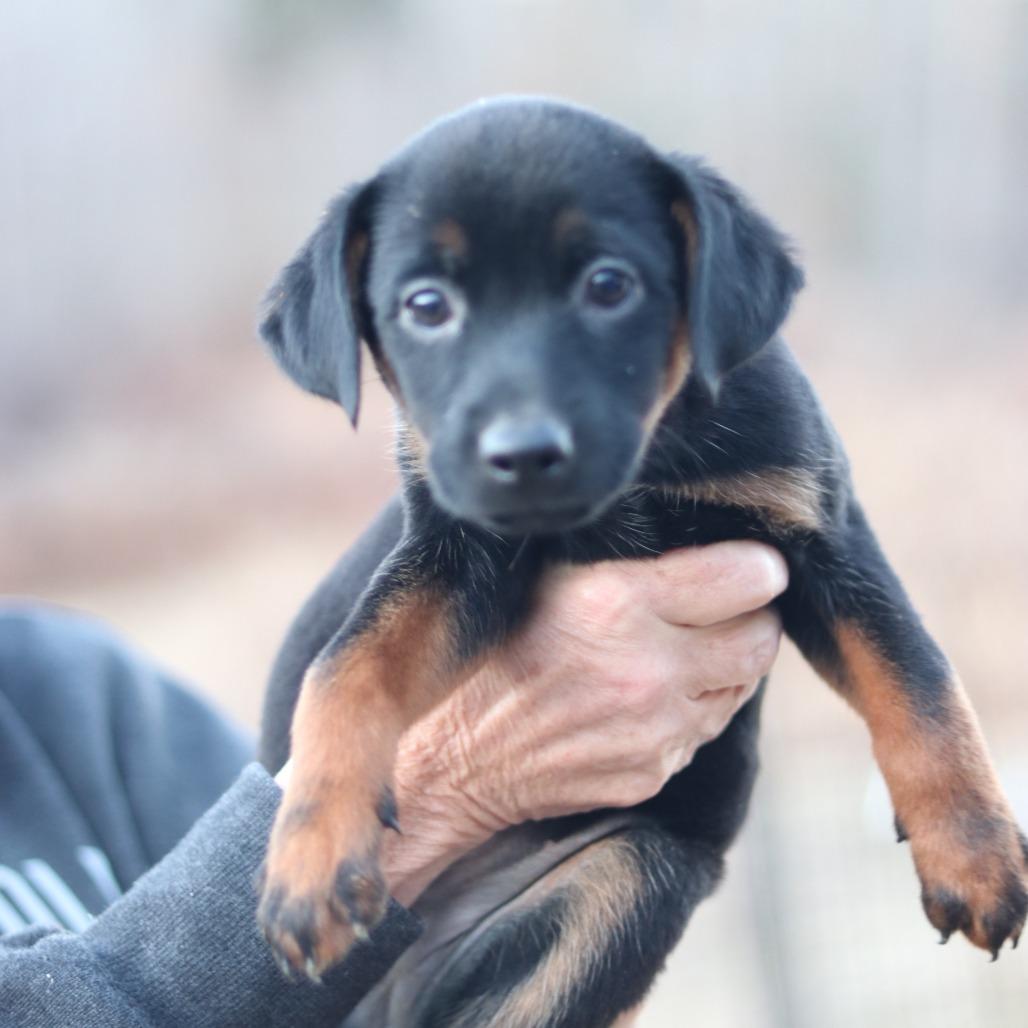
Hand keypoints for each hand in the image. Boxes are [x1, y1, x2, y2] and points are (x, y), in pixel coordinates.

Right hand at [378, 540, 786, 903]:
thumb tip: (705, 541)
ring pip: (741, 686)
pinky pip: (704, 730)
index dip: (757, 568)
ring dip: (724, 665)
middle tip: (728, 608)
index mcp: (619, 604)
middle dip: (753, 617)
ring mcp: (657, 730)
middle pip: (761, 638)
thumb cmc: (495, 649)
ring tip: (681, 652)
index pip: (749, 577)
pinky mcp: (655, 772)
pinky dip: (692, 709)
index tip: (751, 566)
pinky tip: (648, 698)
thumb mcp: (550, 579)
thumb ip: (628, 558)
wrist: (456, 758)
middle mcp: (648, 670)